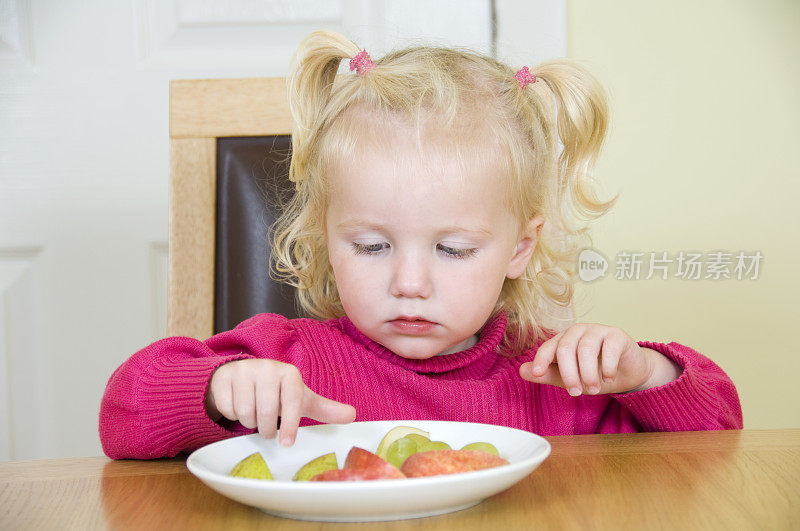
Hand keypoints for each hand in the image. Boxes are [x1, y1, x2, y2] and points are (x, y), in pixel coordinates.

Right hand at [205, 359, 356, 445]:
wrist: (243, 377)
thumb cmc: (277, 392)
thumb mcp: (300, 400)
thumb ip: (325, 409)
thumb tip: (353, 415)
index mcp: (288, 373)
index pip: (292, 401)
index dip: (290, 424)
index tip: (287, 443)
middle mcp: (266, 367)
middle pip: (267, 412)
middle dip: (267, 428)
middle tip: (267, 426)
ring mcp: (243, 370)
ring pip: (246, 412)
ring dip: (249, 422)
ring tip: (254, 414)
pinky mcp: (223, 377)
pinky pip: (228, 408)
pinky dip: (232, 414)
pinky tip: (238, 405)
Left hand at [519, 323, 662, 394]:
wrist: (627, 374)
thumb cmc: (595, 374)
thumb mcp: (569, 379)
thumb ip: (548, 374)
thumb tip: (522, 371)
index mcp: (563, 340)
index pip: (549, 347)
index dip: (541, 359)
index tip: (538, 373)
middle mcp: (578, 332)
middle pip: (566, 348)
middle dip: (569, 373)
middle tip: (576, 393)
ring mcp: (597, 330)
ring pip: (586, 348)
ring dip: (588, 372)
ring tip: (593, 389)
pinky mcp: (617, 335)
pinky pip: (609, 348)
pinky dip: (607, 366)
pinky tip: (608, 378)